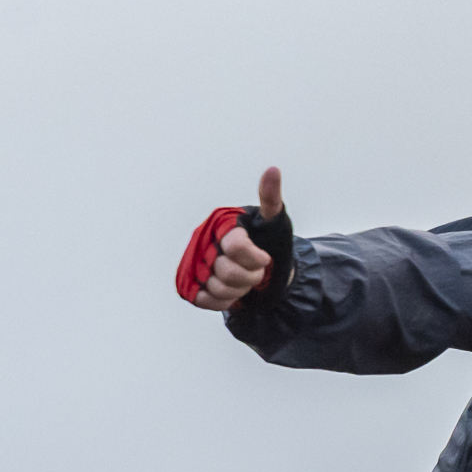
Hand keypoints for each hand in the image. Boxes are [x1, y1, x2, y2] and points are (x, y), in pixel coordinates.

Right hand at [191, 167, 286, 310]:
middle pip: (226, 271)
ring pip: (216, 287)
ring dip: (239, 291)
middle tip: (258, 273)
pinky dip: (223, 301)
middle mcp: (207, 243)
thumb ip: (271, 198)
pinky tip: (234, 293)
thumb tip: (273, 169)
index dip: (254, 258)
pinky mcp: (195, 286)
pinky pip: (204, 300)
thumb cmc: (271, 243)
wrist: (268, 273)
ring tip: (246, 282)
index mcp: (222, 227)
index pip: (236, 246)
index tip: (266, 259)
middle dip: (250, 277)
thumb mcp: (275, 220)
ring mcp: (199, 265)